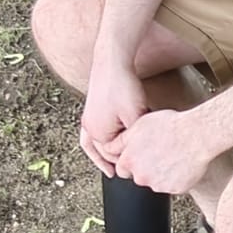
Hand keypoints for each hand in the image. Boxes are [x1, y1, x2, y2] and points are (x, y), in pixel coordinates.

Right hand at [79, 55, 148, 178]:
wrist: (112, 62)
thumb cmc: (123, 86)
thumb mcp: (136, 116)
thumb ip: (136, 138)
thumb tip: (143, 151)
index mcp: (99, 133)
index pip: (115, 156)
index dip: (131, 159)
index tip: (145, 164)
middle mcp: (89, 129)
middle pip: (105, 152)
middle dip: (119, 160)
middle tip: (133, 170)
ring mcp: (87, 120)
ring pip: (95, 146)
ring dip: (103, 157)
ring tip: (110, 171)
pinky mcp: (91, 111)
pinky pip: (90, 135)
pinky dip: (96, 145)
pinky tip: (103, 147)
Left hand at [112, 106, 216, 198]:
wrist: (197, 135)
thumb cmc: (171, 126)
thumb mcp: (139, 126)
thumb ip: (121, 141)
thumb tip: (109, 147)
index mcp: (129, 161)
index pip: (122, 169)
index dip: (131, 160)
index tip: (140, 154)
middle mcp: (141, 176)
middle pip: (139, 177)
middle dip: (145, 168)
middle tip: (158, 152)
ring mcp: (159, 185)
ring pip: (155, 182)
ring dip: (160, 173)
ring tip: (171, 155)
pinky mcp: (175, 190)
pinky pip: (172, 185)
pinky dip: (175, 178)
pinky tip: (180, 162)